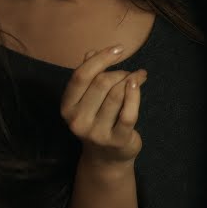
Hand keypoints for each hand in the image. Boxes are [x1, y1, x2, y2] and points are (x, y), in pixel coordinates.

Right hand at [59, 45, 146, 166]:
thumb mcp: (88, 100)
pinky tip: (139, 84)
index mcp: (67, 107)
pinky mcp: (116, 140)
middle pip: (101, 83)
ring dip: (131, 80)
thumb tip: (91, 52)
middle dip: (119, 72)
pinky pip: (128, 112)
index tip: (119, 49)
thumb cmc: (98, 120)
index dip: (101, 58)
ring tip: (138, 77)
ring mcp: (96, 132)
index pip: (81, 76)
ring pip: (117, 94)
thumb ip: (89, 76)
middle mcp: (78, 120)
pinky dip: (135, 94)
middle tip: (129, 73)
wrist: (107, 158)